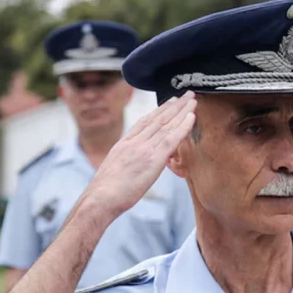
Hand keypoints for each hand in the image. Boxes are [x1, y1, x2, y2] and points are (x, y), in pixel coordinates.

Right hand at [82, 91, 196, 220]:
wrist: (100, 198)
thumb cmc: (104, 193)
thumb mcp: (114, 170)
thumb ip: (126, 163)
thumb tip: (132, 166)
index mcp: (123, 144)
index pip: (144, 122)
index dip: (158, 111)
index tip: (168, 102)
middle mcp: (134, 142)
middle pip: (157, 118)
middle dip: (173, 105)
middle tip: (185, 94)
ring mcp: (143, 148)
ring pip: (166, 124)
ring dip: (181, 110)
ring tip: (192, 99)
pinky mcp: (153, 159)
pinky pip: (171, 138)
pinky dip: (183, 126)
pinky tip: (192, 116)